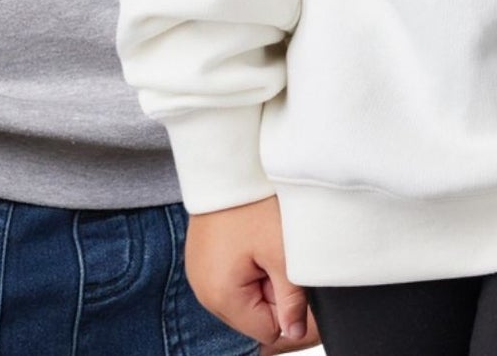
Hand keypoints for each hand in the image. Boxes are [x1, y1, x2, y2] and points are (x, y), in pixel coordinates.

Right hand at [185, 196, 321, 351]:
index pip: (267, 331)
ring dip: (260, 278)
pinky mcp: (202, 257)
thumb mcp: (282, 254)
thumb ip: (291, 301)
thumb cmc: (252, 202)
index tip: (295, 278)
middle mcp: (203, 291)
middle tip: (279, 256)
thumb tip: (296, 333)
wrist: (226, 162)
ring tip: (264, 244)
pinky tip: (251, 239)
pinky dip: (247, 265)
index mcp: (220, 296)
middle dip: (273, 293)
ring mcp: (200, 273)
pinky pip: (230, 277)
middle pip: (253, 316)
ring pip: (243, 296)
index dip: (289, 308)